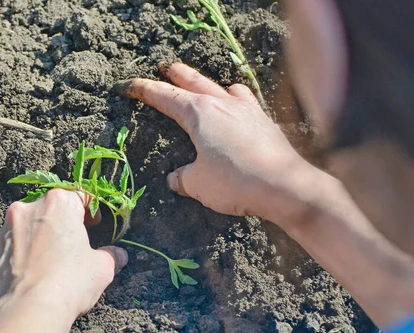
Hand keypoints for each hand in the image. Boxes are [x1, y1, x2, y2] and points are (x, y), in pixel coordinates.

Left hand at [0, 189, 127, 332]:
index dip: (91, 210)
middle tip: (74, 245)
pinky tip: (32, 277)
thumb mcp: (101, 269)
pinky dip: (21, 257)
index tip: (95, 225)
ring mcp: (4, 230)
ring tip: (51, 265)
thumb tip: (119, 256)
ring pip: (27, 228)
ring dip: (40, 239)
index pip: (79, 195)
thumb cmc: (68, 283)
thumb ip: (111, 256)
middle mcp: (27, 209)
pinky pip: (10, 249)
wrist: (24, 312)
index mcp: (58, 204)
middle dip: (63, 224)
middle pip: (50, 209)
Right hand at [119, 62, 309, 223]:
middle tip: (165, 67)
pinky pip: (245, 101)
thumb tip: (176, 179)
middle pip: (194, 82)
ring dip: (207, 83)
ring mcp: (246, 110)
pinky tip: (237, 107)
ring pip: (221, 87)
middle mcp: (222, 104)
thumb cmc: (234, 181)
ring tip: (202, 85)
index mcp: (199, 113)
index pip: (164, 96)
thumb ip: (183, 178)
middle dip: (176, 74)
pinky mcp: (264, 121)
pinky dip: (235, 99)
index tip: (129, 85)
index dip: (144, 90)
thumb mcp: (198, 184)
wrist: (283, 185)